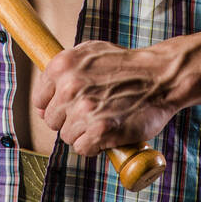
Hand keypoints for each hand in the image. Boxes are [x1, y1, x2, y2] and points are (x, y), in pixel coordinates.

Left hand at [32, 40, 178, 156]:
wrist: (161, 76)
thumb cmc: (127, 65)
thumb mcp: (90, 53)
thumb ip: (65, 71)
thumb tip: (43, 98)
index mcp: (62, 65)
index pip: (39, 100)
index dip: (54, 106)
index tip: (68, 107)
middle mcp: (69, 87)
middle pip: (52, 120)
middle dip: (69, 120)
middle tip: (93, 112)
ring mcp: (84, 110)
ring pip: (68, 136)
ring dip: (84, 133)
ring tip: (104, 119)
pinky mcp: (99, 131)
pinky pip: (83, 148)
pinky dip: (95, 145)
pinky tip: (109, 132)